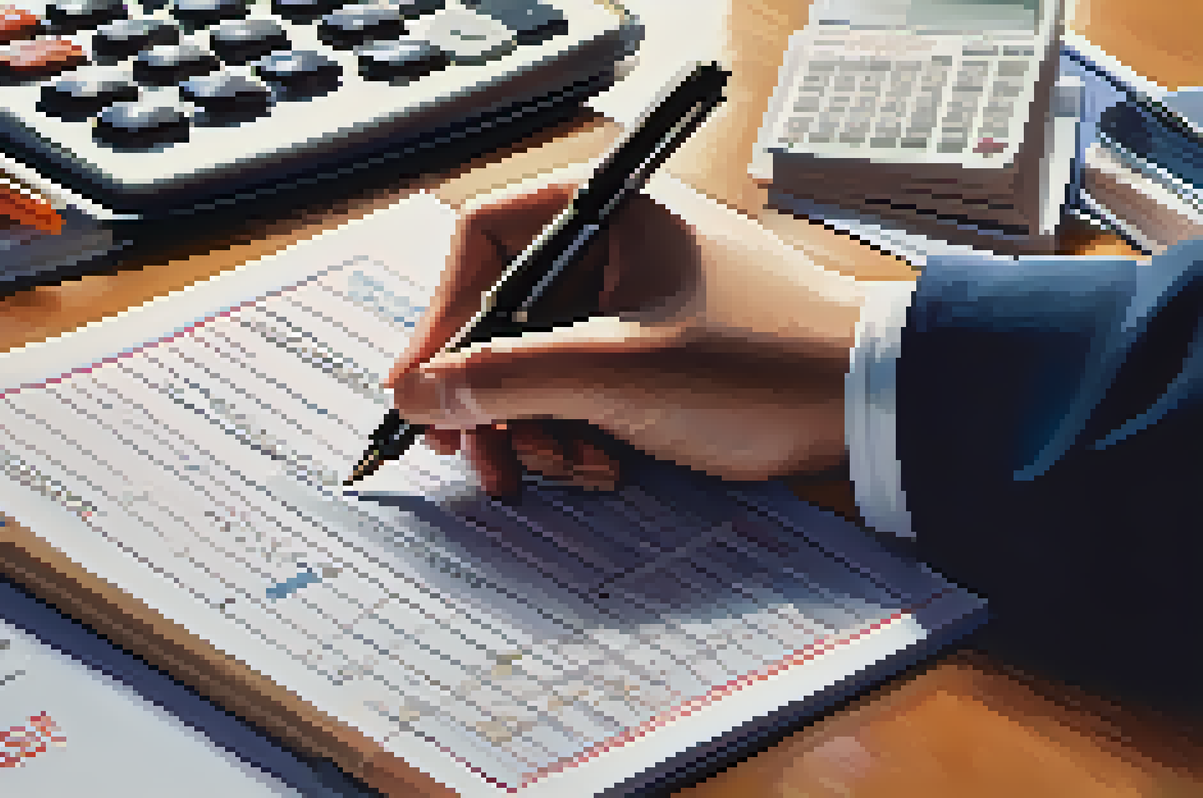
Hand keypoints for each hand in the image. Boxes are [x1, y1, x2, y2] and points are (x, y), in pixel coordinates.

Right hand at [384, 177, 869, 495]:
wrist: (877, 406)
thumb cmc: (766, 364)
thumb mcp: (617, 373)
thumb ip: (505, 377)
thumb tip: (417, 391)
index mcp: (605, 210)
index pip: (482, 243)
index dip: (441, 318)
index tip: (421, 388)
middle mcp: (613, 244)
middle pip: (504, 311)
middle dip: (488, 391)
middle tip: (471, 452)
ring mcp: (635, 299)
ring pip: (539, 358)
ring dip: (532, 423)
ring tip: (558, 468)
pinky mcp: (654, 350)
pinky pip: (581, 384)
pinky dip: (575, 429)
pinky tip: (601, 465)